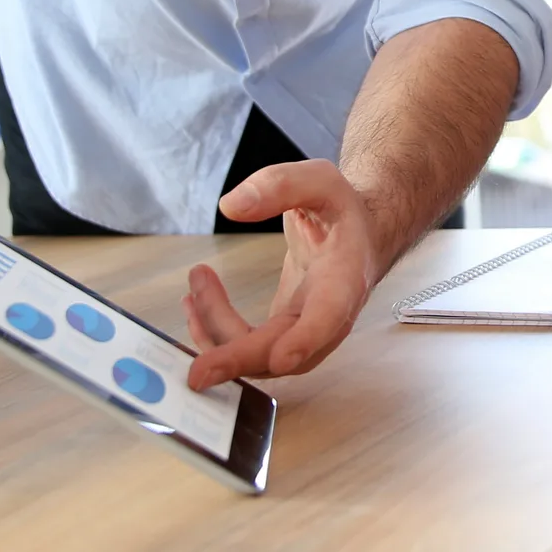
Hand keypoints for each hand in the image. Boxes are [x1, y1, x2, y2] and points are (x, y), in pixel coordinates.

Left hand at [180, 159, 378, 387]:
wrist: (357, 233)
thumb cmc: (341, 210)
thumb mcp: (319, 180)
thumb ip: (279, 186)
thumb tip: (231, 207)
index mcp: (344, 278)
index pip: (330, 315)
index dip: (306, 340)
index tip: (280, 358)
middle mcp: (328, 316)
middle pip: (284, 353)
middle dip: (238, 362)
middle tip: (197, 371)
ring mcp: (304, 330)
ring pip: (258, 356)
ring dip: (216, 334)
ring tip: (193, 289)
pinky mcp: (282, 333)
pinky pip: (247, 348)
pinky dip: (214, 333)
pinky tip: (194, 304)